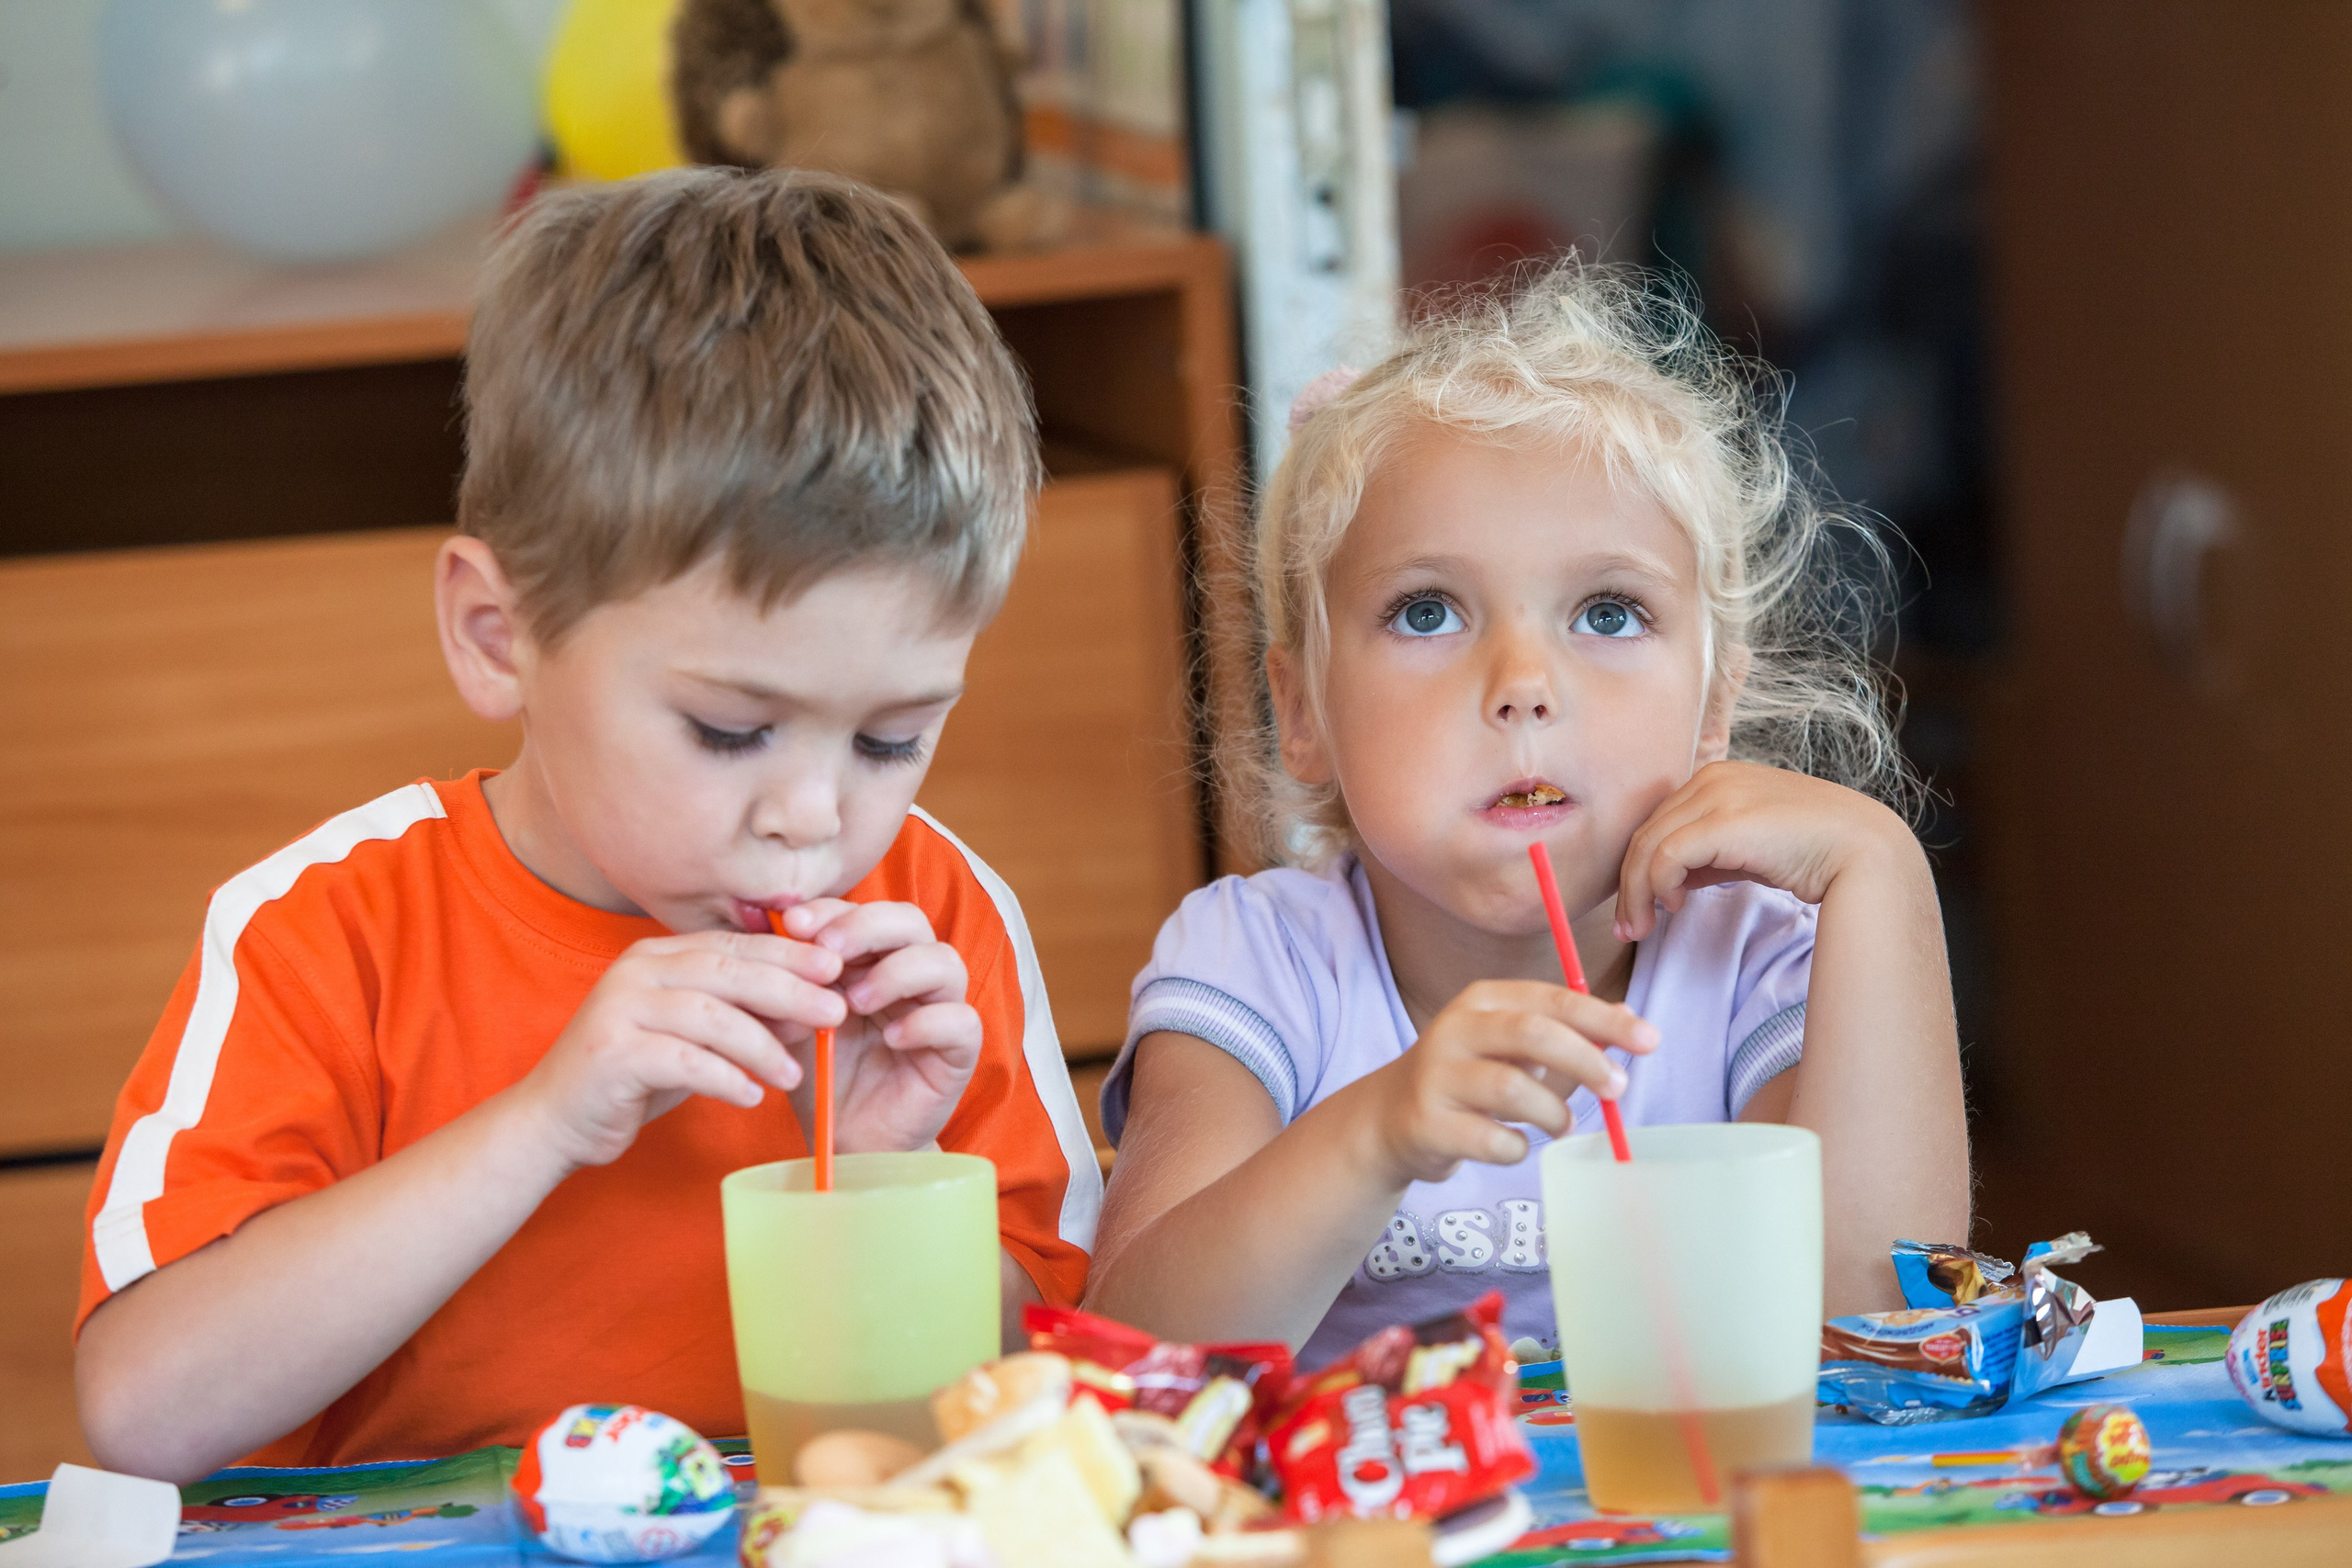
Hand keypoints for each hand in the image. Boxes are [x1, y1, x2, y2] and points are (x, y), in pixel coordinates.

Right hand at [515, 931, 846, 1170]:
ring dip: (761, 1044)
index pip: (734, 945)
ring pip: (709, 1015)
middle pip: (727, 971)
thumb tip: (811, 1010)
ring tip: (796, 1075)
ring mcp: (619, 1008)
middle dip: (789, 989)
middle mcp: (636, 971)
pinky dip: (724, 1077)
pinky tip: (752, 1096)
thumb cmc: (633, 1076)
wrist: (554, 1120)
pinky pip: (682, 1061)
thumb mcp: (694, 1038)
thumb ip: (743, 1018)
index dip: (790, 954)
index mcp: (657, 956)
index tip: (838, 967)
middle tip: (835, 1011)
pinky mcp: (611, 1053)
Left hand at [775, 899, 982, 1153]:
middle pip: (910, 922)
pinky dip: (926, 1023)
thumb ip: (788, 981)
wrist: (844, 1139)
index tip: (793, 923)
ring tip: (856, 1002)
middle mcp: (912, 975)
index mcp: (872, 958)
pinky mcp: (959, 1051)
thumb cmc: (821, 1074)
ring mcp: (940, 1009)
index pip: (864, 911)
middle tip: (828, 952)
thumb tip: (767, 937)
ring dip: (897, 972)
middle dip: (866, 927)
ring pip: (944, 962)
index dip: (833, 910)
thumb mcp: (793, 1021)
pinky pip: (961, 1020)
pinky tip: (892, 1039)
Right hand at [1360, 980, 1657, 1184]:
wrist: (1389, 1118)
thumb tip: (1631, 1021)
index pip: (1554, 1000)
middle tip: (1618, 1088)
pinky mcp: (1427, 1123)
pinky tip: (1513, 1144)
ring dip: (1554, 1113)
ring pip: (1514, 1089)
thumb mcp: (1513, 1044)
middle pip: (1533, 1034)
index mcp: (1483, 1000)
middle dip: (1586, 1060)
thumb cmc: (1469, 1076)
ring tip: (1561, 1124)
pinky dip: (1517, 1147)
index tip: (1650, 1040)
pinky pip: (1492, 1140)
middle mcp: (1455, 1029)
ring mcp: (1437, 1076)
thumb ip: (1568, 1032)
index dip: (1605, 1019)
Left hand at [1614, 760, 1922, 940]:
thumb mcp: (1750, 850)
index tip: (1637, 908)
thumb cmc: (1814, 853)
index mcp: (1719, 777)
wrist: (1865, 851)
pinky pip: (1666, 855)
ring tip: (1639, 929)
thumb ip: (1711, 857)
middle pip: (1646, 832)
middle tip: (1627, 928)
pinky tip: (1673, 907)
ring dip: (1636, 893)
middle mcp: (1713, 778)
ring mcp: (1717, 795)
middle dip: (1629, 884)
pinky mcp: (1723, 821)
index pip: (1659, 822)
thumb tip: (1671, 884)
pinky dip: (1657, 885)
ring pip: (1648, 845)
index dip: (1640, 866)